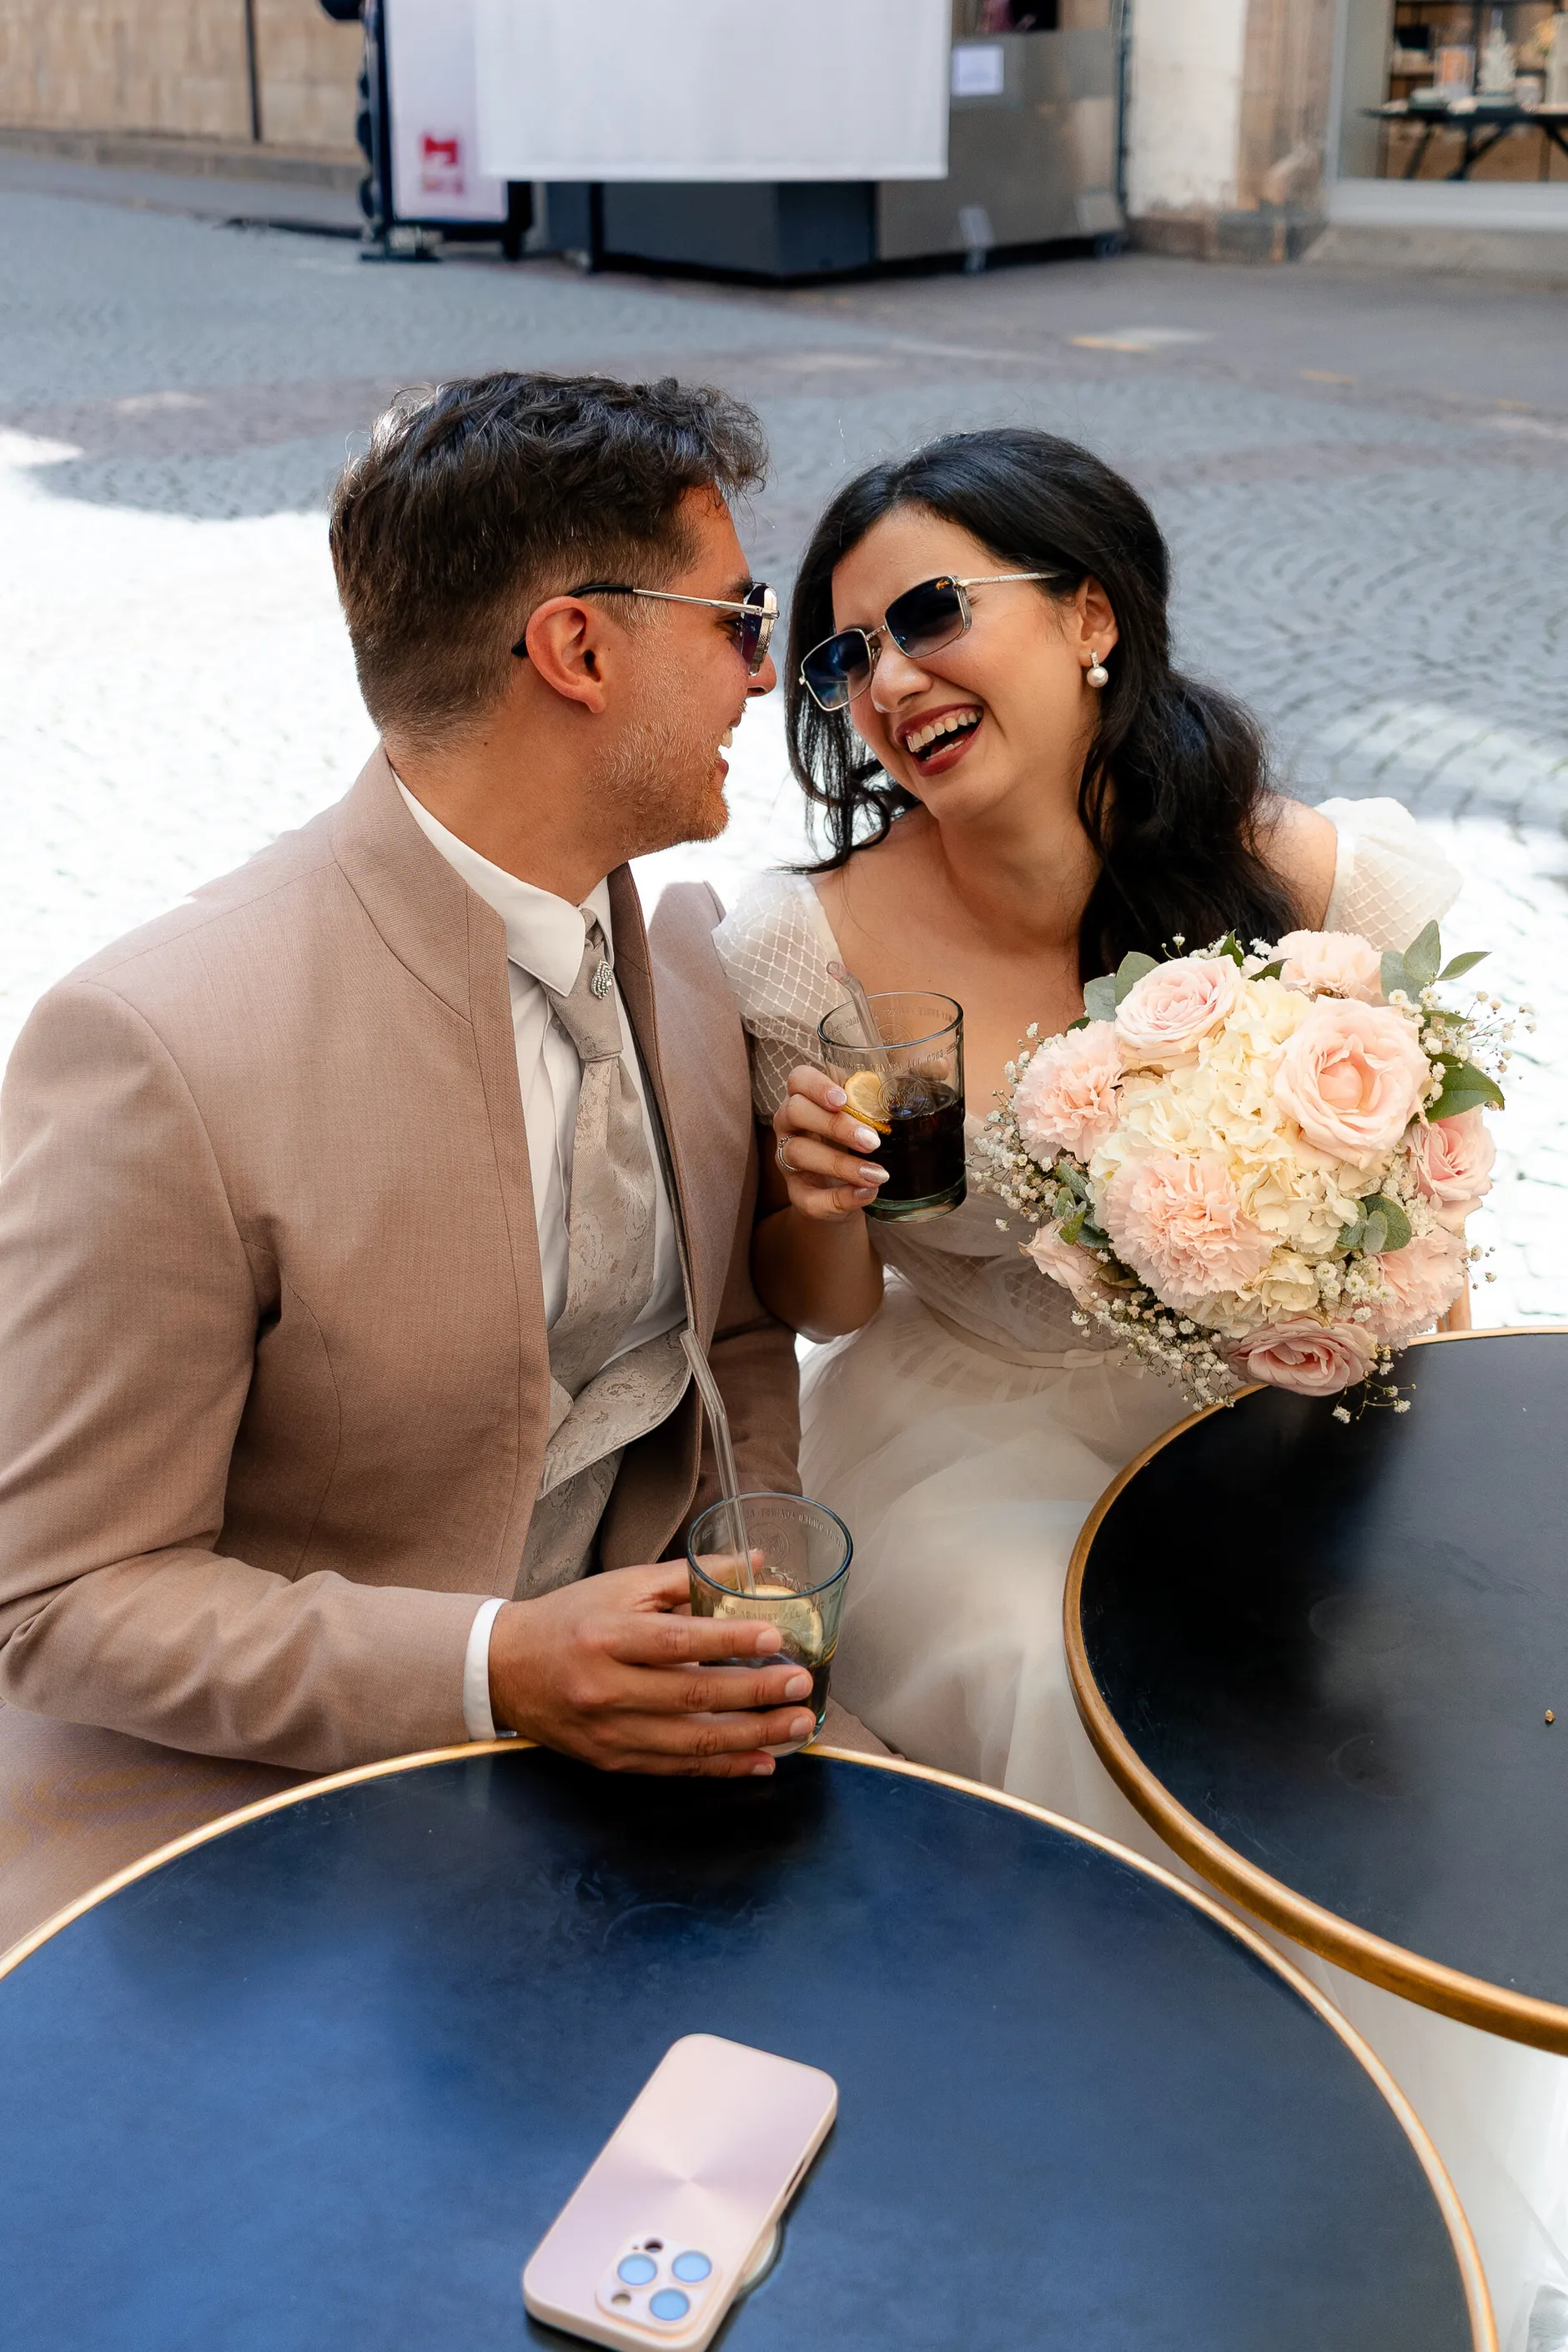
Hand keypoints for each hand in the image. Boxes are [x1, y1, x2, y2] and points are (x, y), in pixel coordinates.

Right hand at [487, 1561, 818, 1776]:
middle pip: (691, 1695)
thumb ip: (688, 1576)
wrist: (506, 1669)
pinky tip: (762, 1760)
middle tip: (801, 1686)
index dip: (727, 1640)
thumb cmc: (570, 1619)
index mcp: (605, 1636)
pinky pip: (677, 1767)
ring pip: (691, 1741)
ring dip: (753, 1736)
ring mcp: (608, 1731)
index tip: (775, 1637)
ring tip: (798, 1725)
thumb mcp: (622, 1586)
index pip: (675, 1640)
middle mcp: (605, 1688)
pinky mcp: (612, 1760)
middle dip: (755, 1694)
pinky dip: (724, 1767)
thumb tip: (752, 1563)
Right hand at [772, 1064, 888, 1221]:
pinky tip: (866, 1193)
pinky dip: (839, 1198)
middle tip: (872, 1141)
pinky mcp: (796, 1193)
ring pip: (798, 1153)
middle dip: (834, 1125)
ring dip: (840, 1164)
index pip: (799, 1079)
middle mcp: (790, 1125)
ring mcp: (788, 1160)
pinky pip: (808, 1198)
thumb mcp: (867, 1119)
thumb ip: (879, 1105)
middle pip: (795, 1112)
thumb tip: (914, 1089)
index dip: (816, 1086)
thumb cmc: (860, 1142)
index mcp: (808, 1098)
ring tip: (877, 1174)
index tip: (842, 1100)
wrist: (851, 1190)